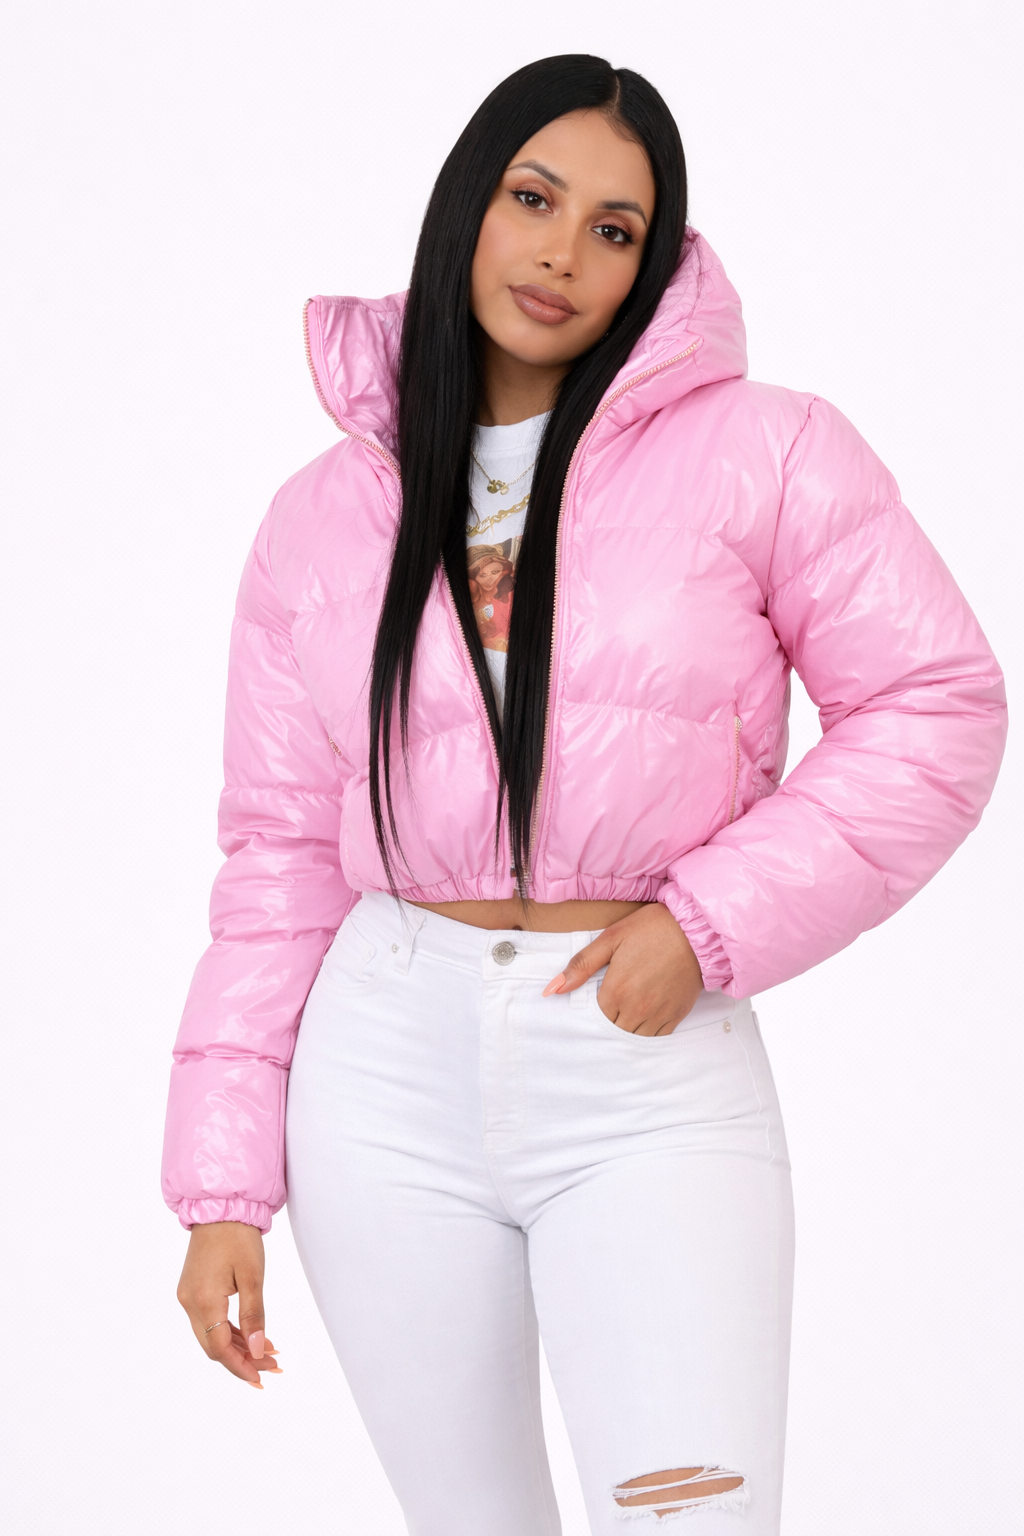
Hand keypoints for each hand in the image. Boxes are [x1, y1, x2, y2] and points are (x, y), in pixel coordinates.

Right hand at [177, 1221, 280, 1388]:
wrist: (219, 1207)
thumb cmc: (238, 1236)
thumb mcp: (253, 1276)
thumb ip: (254, 1315)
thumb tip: (258, 1351)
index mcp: (204, 1301)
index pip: (220, 1348)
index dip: (241, 1367)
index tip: (262, 1378)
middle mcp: (190, 1303)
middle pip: (213, 1346)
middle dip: (242, 1360)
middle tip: (271, 1366)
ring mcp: (189, 1296)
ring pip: (211, 1335)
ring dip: (238, 1346)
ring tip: (268, 1353)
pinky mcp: (193, 1290)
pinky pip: (210, 1320)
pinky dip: (230, 1330)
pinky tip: (252, 1335)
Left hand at [543, 902, 703, 1034]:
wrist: (695, 930)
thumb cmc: (651, 929)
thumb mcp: (611, 939)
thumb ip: (581, 965)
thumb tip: (553, 989)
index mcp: (617, 990)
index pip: (595, 1019)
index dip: (592, 1014)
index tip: (595, 1004)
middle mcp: (637, 1008)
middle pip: (613, 1032)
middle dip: (608, 1023)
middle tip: (609, 1009)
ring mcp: (658, 1014)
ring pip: (634, 1039)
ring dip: (626, 1030)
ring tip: (624, 1014)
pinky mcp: (676, 1015)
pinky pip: (656, 1037)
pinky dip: (646, 1033)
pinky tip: (643, 1020)